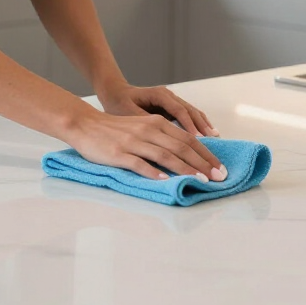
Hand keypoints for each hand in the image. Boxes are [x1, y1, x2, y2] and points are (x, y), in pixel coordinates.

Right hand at [64, 105, 226, 182]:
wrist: (85, 124)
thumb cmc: (115, 129)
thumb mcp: (142, 127)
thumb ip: (162, 138)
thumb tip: (187, 156)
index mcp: (156, 123)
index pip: (188, 139)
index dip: (206, 154)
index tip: (220, 168)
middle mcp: (148, 130)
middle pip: (181, 147)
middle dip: (203, 164)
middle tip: (219, 178)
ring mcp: (134, 142)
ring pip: (165, 156)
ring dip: (185, 169)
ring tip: (200, 181)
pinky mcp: (120, 153)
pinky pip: (140, 164)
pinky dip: (154, 172)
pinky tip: (165, 181)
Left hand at [97, 83, 219, 137]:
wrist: (114, 91)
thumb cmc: (119, 103)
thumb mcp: (129, 114)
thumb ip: (146, 124)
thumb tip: (163, 140)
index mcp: (159, 95)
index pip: (180, 111)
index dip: (190, 126)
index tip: (200, 141)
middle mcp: (169, 96)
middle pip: (191, 112)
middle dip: (204, 130)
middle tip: (213, 147)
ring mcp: (172, 100)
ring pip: (193, 113)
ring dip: (205, 127)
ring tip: (216, 141)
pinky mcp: (172, 107)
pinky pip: (190, 116)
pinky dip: (200, 125)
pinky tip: (209, 135)